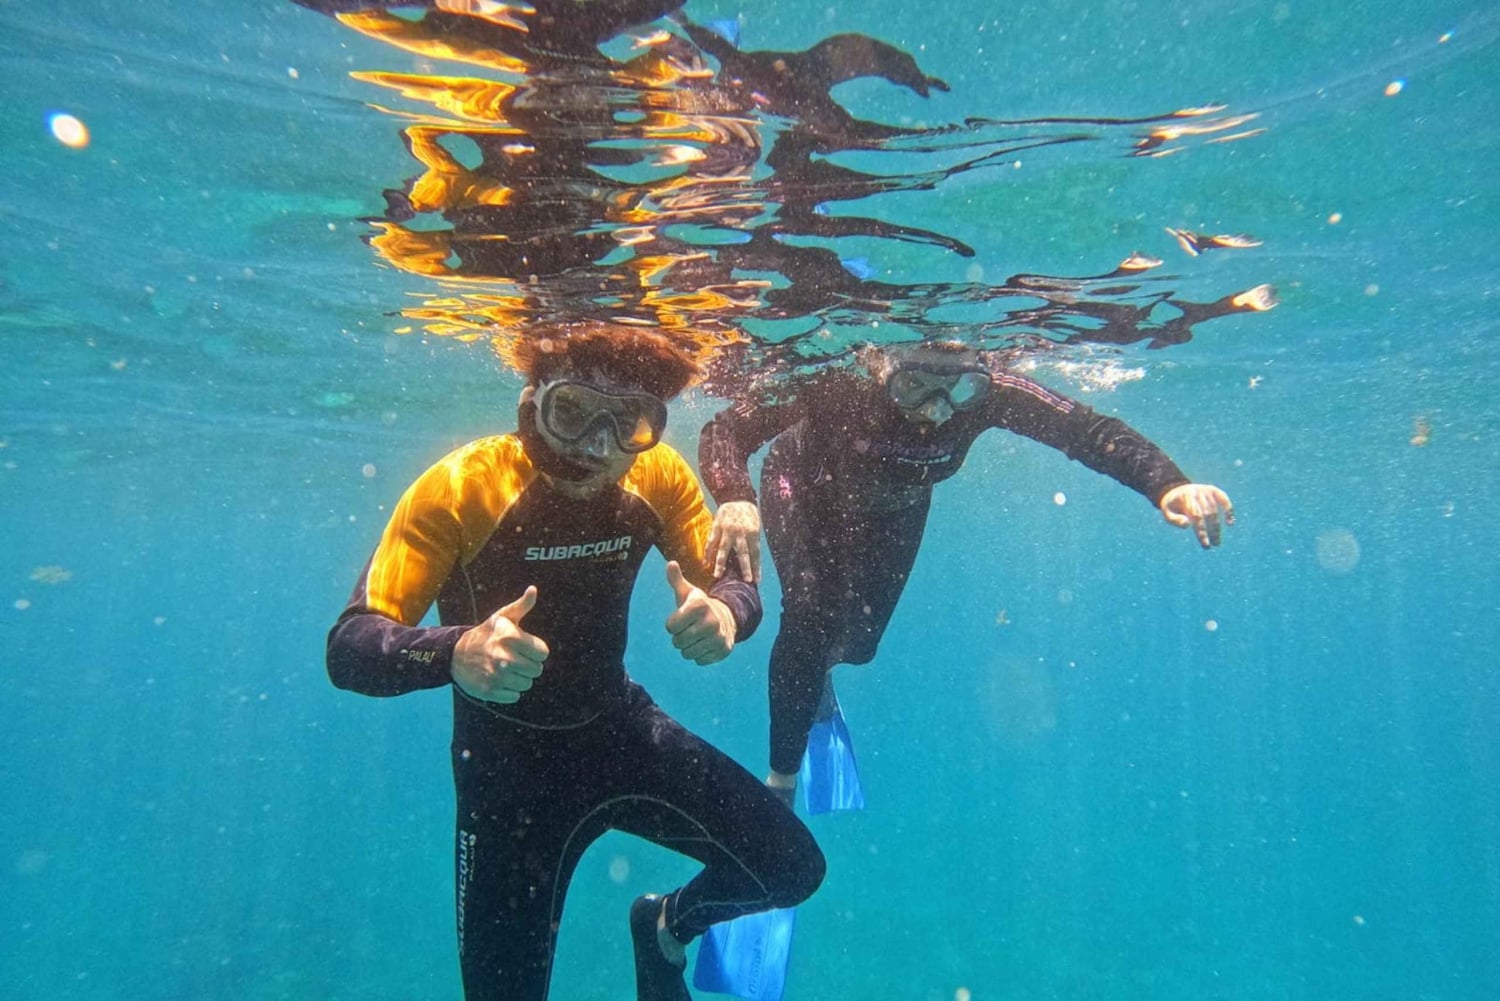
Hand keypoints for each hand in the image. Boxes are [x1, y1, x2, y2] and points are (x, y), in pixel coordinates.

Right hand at [451, 586, 549, 702]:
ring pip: (527, 684)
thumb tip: (533, 590)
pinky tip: (499, 679)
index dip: (536, 650)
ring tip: (507, 668)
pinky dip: (509, 690)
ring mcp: (496, 676)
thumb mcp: (503, 617)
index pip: (543, 653)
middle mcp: (504, 658)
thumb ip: (522, 605)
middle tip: (515, 659)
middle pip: (537, 670)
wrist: (455, 654)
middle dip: (529, 665)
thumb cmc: (486, 634)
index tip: (525, 648)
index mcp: (510, 638)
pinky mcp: (490, 691)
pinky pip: (514, 696)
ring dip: (519, 678)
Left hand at [664, 561, 735, 664]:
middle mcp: (710, 621)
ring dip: (688, 647)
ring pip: (687, 654)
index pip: (670, 627)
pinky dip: (700, 655)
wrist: (727, 617)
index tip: (681, 619)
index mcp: (698, 606)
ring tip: (697, 637)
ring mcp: (718, 637)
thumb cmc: (700, 606)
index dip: (673, 624)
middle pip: (677, 642)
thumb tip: (671, 563)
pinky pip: (699, 661)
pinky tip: (706, 644)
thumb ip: (676, 579)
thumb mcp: (689, 592)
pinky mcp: (723, 650)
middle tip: (690, 629)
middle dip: (680, 637)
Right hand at [706, 501, 762, 582]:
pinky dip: (707, 553)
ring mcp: (727, 529)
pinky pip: (711, 542)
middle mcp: (741, 532)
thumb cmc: (747, 516)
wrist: (736, 497)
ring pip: (723, 549)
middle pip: (743, 553)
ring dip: (720, 563)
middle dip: (745, 568)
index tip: (756, 582)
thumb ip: (751, 543)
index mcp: (752, 533)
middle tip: (745, 581)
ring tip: (717, 576)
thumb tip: (752, 563)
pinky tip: (705, 563)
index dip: (756, 568)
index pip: (755, 554)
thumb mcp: (754, 527)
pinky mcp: (716, 525)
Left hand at [1159, 483, 1234, 548]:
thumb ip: (1175, 519)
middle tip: (1215, 545)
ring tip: (1217, 542)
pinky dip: (1229, 510)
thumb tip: (1188, 525)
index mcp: (1186, 497)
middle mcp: (1198, 492)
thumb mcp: (1167, 512)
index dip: (1202, 531)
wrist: (1175, 489)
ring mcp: (1207, 490)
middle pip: (1208, 514)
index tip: (1206, 545)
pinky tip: (1231, 523)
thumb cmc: (1172, 505)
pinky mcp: (1214, 490)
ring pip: (1215, 511)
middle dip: (1212, 531)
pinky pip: (1224, 500)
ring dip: (1217, 528)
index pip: (1197, 516)